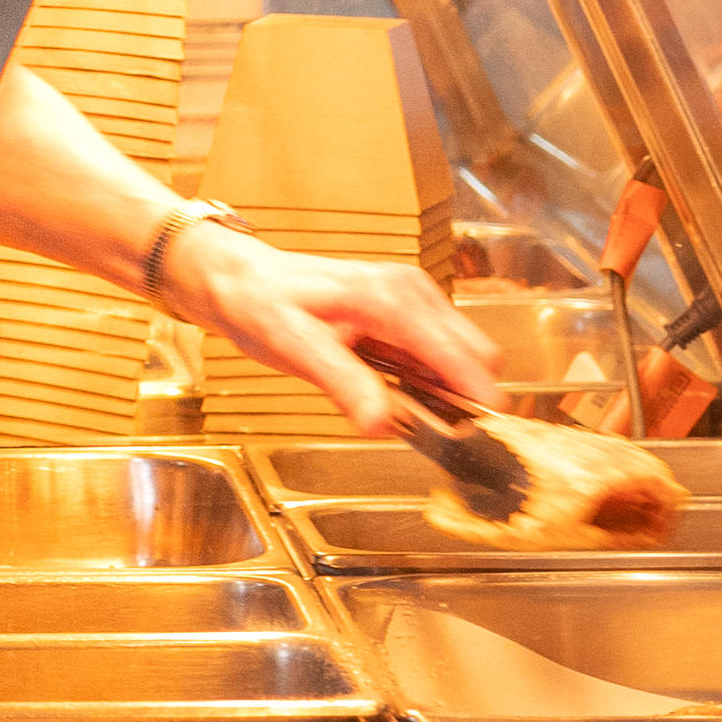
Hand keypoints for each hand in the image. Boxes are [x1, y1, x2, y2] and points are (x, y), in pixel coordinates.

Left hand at [155, 221, 498, 435]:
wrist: (243, 280)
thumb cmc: (263, 305)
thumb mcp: (294, 347)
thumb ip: (343, 383)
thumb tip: (382, 423)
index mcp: (393, 299)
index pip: (465, 356)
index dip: (477, 402)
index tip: (476, 441)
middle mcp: (413, 293)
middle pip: (478, 357)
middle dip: (461, 397)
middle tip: (425, 427)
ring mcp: (414, 299)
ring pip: (464, 357)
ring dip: (444, 389)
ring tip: (398, 404)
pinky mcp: (409, 311)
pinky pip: (440, 353)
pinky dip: (428, 378)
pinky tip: (391, 385)